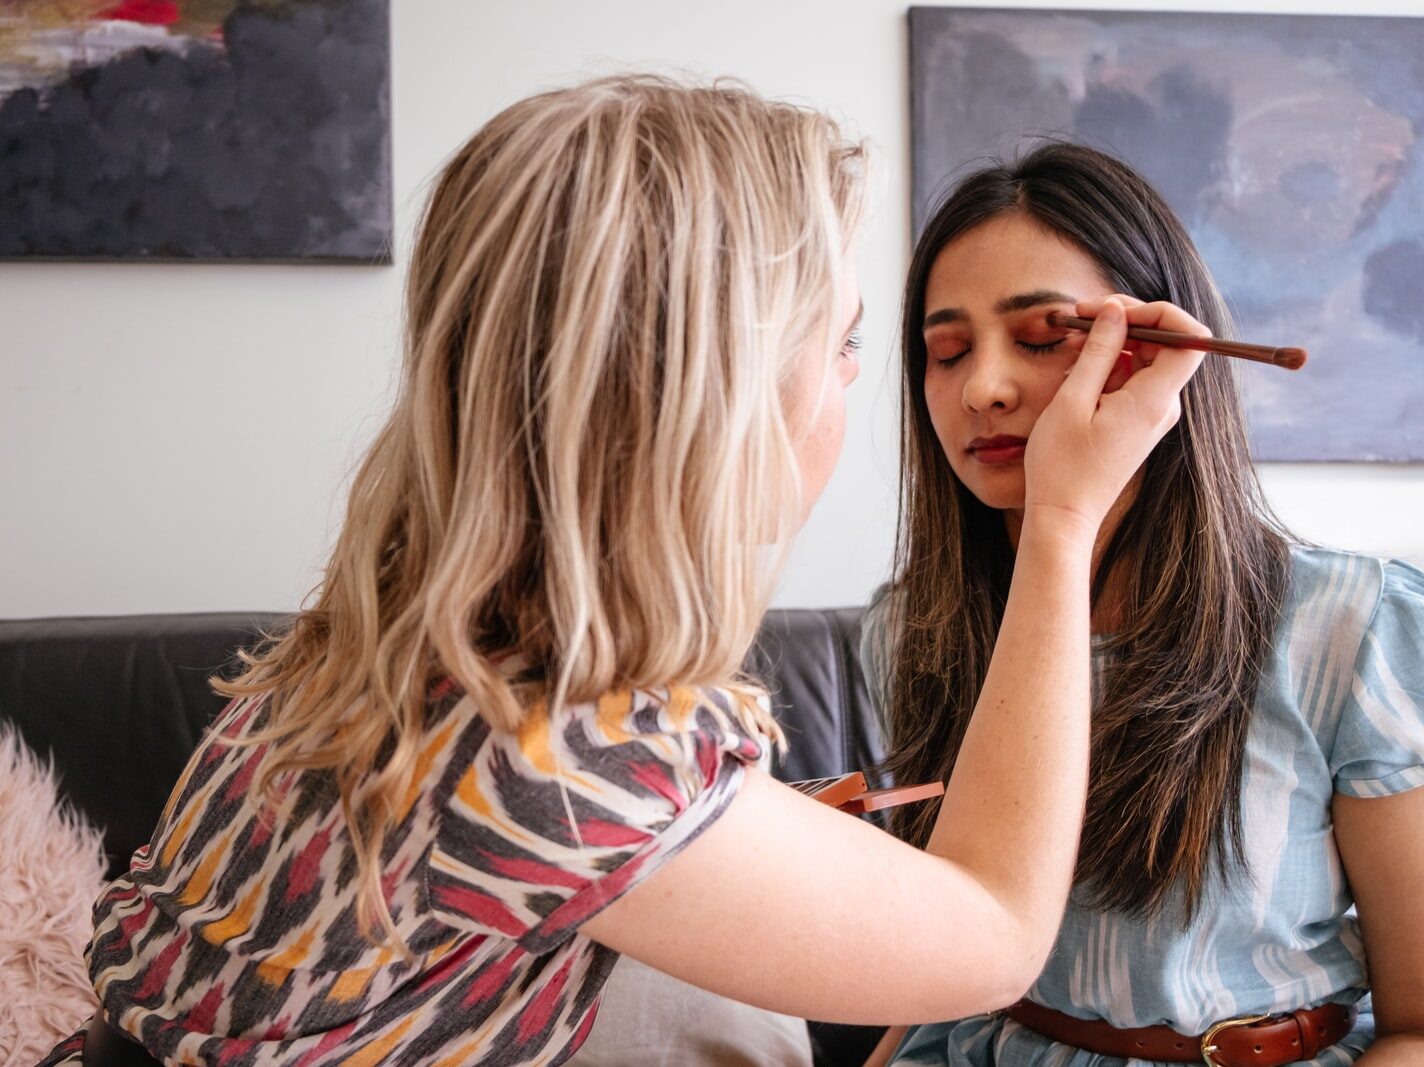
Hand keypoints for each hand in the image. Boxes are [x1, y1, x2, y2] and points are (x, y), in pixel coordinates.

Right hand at [1023, 295, 1206, 544]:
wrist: (1064, 515)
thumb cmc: (1062, 465)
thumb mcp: (1072, 400)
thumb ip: (1098, 351)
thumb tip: (1115, 311)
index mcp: (1153, 400)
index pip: (1189, 339)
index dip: (1160, 313)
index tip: (1116, 309)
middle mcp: (1162, 406)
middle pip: (1164, 343)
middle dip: (1126, 321)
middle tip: (1081, 314)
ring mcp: (1151, 416)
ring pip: (1144, 359)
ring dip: (1111, 343)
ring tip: (1071, 343)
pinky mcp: (1137, 423)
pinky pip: (1131, 380)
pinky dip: (1107, 366)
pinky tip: (1075, 370)